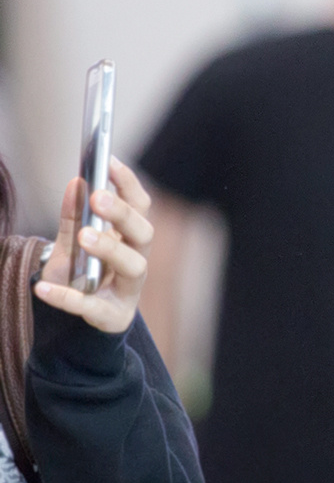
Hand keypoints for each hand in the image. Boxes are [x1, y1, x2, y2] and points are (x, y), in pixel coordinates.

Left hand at [35, 157, 153, 334]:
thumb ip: (74, 216)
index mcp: (132, 238)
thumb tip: (75, 183)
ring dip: (110, 248)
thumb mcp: (73, 243)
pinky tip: (43, 289)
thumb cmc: (85, 275)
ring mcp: (129, 289)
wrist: (83, 321)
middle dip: (122, 214)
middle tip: (98, 197)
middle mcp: (138, 259)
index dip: (128, 184)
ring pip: (133, 265)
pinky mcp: (112, 316)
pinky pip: (91, 306)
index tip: (109, 162)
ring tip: (84, 236)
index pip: (140, 206)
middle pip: (143, 233)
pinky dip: (67, 298)